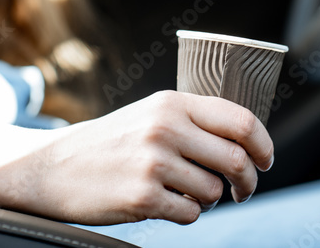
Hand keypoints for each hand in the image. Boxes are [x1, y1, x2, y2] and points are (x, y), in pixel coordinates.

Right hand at [0, 91, 273, 224]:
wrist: (53, 167)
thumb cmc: (112, 142)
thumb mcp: (151, 113)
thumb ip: (193, 119)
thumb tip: (246, 140)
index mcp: (173, 103)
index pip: (241, 120)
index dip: (263, 144)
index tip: (266, 161)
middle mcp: (166, 128)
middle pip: (236, 159)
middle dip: (248, 181)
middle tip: (244, 191)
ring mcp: (154, 163)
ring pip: (214, 191)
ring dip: (211, 200)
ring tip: (189, 195)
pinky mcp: (143, 197)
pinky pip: (191, 214)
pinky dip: (188, 215)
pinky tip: (168, 205)